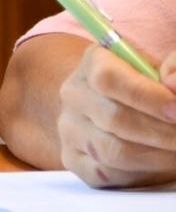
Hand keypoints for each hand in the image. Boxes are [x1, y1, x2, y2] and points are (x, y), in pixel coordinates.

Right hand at [58, 47, 175, 186]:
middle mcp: (74, 94)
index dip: (146, 97)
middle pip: (114, 119)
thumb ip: (173, 69)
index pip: (108, 78)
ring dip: (156, 156)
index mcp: (93, 61)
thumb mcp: (162, 70)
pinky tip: (158, 162)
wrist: (119, 108)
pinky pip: (105, 174)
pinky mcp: (72, 158)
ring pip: (111, 151)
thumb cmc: (147, 87)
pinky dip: (139, 173)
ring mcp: (69, 128)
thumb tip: (174, 85)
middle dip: (162, 133)